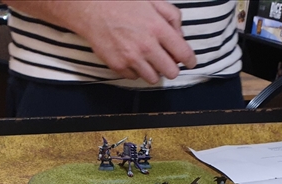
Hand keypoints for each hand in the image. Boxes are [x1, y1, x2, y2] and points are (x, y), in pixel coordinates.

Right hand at [3, 0, 196, 83]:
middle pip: (171, 71)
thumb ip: (171, 16)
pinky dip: (136, 71)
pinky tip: (132, 58)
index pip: (183, 53)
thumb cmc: (122, 2)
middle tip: (167, 61)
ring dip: (154, 70)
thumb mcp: (152, 1)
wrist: (92, 9)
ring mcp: (132, 58)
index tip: (190, 62)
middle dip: (172, 67)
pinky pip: (134, 77)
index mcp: (158, 28)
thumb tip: (180, 35)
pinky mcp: (118, 66)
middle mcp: (147, 46)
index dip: (190, 60)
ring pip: (153, 78)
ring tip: (148, 59)